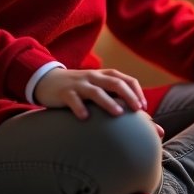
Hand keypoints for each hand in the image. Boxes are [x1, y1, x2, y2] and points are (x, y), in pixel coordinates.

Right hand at [33, 66, 149, 121]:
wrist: (49, 80)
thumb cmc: (80, 88)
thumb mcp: (97, 86)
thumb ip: (112, 95)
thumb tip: (135, 112)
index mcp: (105, 75)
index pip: (126, 79)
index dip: (137, 92)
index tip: (144, 107)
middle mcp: (94, 77)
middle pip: (115, 83)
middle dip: (128, 96)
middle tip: (138, 110)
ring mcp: (80, 84)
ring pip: (96, 91)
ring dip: (108, 102)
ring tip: (118, 113)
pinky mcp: (65, 92)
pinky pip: (73, 100)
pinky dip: (80, 108)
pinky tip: (85, 118)